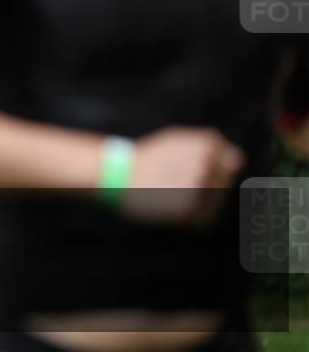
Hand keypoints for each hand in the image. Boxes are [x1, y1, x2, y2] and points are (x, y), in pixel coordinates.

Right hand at [122, 126, 244, 225]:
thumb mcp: (178, 139)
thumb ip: (210, 145)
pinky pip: (205, 217)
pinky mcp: (191, 211)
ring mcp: (200, 190)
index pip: (232, 162)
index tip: (194, 169)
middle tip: (178, 182)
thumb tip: (238, 160)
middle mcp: (207, 166)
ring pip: (217, 201)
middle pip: (224, 182)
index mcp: (207, 145)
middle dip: (208, 184)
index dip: (215, 167)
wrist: (119, 175)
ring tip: (174, 194)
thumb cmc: (149, 157)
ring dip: (202, 201)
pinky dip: (194, 215)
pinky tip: (173, 206)